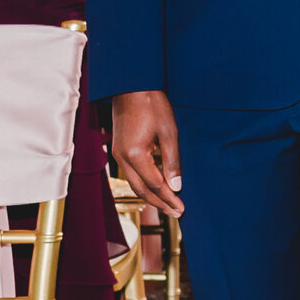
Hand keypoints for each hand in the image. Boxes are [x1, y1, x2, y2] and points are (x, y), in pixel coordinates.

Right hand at [110, 90, 183, 216]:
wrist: (132, 86)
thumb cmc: (152, 104)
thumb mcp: (169, 132)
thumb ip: (172, 161)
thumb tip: (176, 186)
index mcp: (135, 154)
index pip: (154, 185)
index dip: (169, 199)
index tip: (182, 209)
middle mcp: (122, 158)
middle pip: (141, 190)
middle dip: (160, 204)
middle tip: (177, 213)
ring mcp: (118, 154)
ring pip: (134, 183)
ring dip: (151, 196)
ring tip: (168, 205)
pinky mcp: (119, 149)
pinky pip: (131, 173)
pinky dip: (144, 184)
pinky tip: (156, 187)